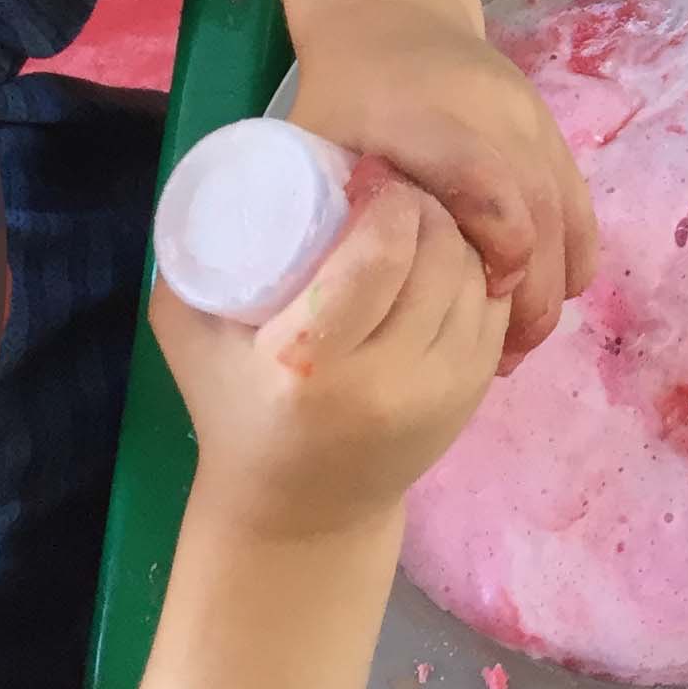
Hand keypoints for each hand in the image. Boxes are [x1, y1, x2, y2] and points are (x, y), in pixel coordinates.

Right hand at [153, 164, 505, 543]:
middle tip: (398, 186)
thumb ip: (190, 262)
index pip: (381, 257)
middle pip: (438, 256)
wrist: (298, 514)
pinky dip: (479, 270)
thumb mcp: (191, 338)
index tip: (370, 174)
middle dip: (427, 203)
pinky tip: (450, 255)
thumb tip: (208, 179)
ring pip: (476, 276)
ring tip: (421, 215)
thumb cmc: (233, 412)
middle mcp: (388, 383)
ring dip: (457, 232)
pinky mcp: (474, 397)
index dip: (388, 199)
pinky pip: (496, 307)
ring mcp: (441, 393)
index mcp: (311, 369)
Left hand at [292, 0, 594, 368]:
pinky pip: (580, 204)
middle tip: (504, 359)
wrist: (393, 17)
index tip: (483, 306)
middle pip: (539, 210)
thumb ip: (327, 213)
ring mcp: (534, 122)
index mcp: (430, 115)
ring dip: (553, 286)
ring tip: (522, 344)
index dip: (497, 248)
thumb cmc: (342, 95)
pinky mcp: (553, 134)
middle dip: (530, 293)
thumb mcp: (315, 144)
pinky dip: (572, 258)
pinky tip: (546, 301)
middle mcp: (496, 115)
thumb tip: (338, 307)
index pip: (485, 180)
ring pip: (568, 213)